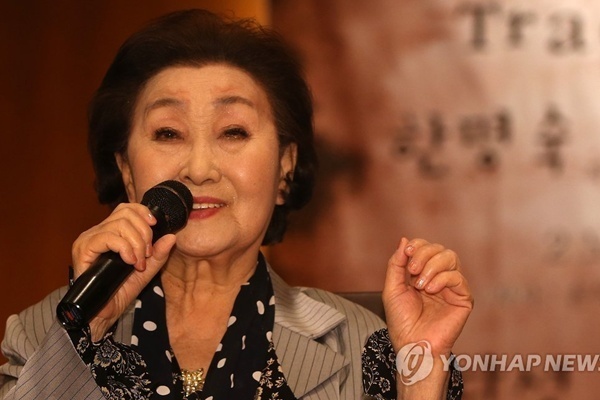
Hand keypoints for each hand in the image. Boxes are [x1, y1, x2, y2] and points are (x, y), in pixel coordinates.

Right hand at [71, 203, 175, 340]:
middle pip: (126, 213)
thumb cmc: (121, 291)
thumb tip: (171, 236)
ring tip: (138, 262)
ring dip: (136, 243)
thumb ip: (159, 254)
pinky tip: (130, 261)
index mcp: (111, 233)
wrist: (104, 312)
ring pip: (120, 224)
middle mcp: (98, 232)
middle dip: (144, 233)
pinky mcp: (82, 249)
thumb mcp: (146, 271)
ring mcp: (89, 239)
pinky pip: (108, 237)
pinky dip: (124, 248)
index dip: (143, 213)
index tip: (155, 227)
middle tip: (146, 254)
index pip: (127, 208)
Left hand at [383, 238, 472, 354]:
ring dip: (432, 265)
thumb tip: (405, 240)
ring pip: (451, 257)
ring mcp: (452, 287)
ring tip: (420, 284)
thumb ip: (397, 263)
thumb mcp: (392, 287)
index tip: (408, 251)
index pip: (427, 247)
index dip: (418, 244)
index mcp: (423, 273)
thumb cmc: (401, 321)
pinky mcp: (463, 299)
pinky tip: (430, 290)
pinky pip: (458, 277)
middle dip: (424, 254)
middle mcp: (439, 277)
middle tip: (412, 270)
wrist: (411, 344)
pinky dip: (442, 279)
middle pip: (440, 248)